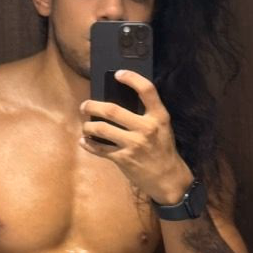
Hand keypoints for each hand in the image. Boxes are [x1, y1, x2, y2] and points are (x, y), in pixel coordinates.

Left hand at [79, 69, 193, 203]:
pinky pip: (100, 149)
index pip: (147, 90)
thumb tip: (120, 101)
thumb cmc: (163, 150)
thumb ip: (147, 114)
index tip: (118, 74)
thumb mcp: (163, 127)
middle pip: (112, 110)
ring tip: (86, 126)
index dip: (131, 78)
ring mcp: (134, 144)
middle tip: (85, 106)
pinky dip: (89, 145)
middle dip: (92, 106)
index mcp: (159, 117)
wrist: (168, 178)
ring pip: (102, 129)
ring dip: (88, 127)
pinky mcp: (124, 159)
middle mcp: (146, 128)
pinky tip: (84, 142)